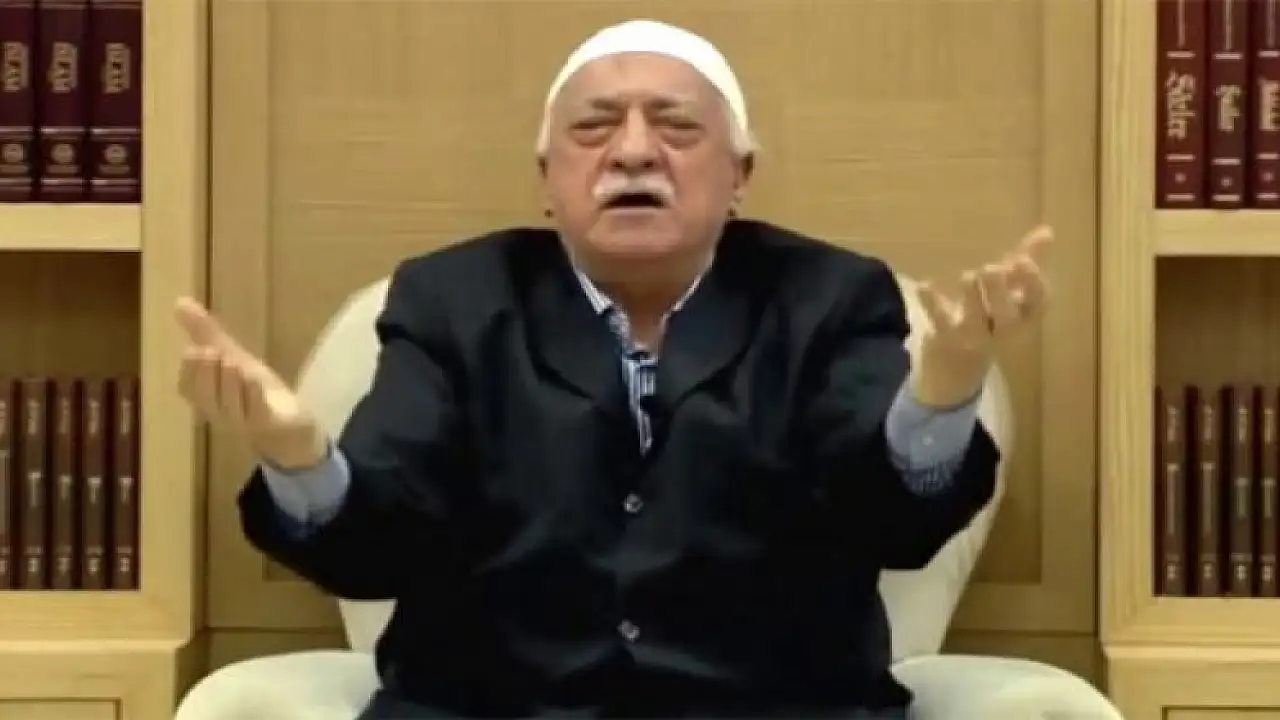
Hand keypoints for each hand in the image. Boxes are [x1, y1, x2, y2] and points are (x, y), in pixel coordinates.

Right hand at [175, 296, 327, 469]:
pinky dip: (253, 397)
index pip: (188, 387)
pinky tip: (254, 380)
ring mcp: (245, 422)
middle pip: (205, 397)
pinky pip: (257, 414)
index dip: (190, 371)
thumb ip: (206, 333)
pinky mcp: (269, 426)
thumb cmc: (256, 393)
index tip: (193, 349)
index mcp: (208, 397)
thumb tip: (179, 302)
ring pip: (229, 406)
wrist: (293, 428)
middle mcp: (220, 412)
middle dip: (206, 374)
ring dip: (230, 383)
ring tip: (232, 361)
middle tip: (210, 352)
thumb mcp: (233, 357)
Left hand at [911, 225, 1051, 406]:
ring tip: (969, 275)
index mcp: (1023, 319)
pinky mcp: (945, 339)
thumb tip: (1047, 231)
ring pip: (975, 320)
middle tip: (991, 268)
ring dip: (972, 297)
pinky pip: (939, 321)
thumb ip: (1026, 261)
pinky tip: (925, 285)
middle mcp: (1001, 331)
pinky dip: (933, 303)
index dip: (1034, 285)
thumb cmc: (990, 322)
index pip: (1038, 305)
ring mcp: (972, 337)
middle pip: (1007, 317)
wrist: (957, 369)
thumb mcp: (1009, 293)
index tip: (1024, 262)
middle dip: (1000, 293)